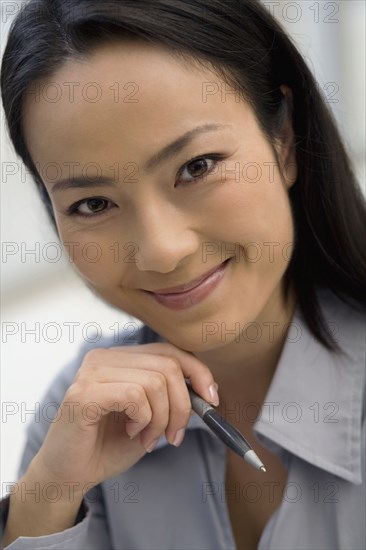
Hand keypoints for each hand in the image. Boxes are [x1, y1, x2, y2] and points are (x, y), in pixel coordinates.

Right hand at [26, 342, 218, 500]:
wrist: (70, 475)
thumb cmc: (108, 445)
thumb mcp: (150, 417)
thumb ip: (170, 397)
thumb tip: (206, 390)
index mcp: (120, 358)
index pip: (168, 351)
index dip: (197, 372)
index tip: (212, 399)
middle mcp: (104, 357)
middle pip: (168, 366)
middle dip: (182, 406)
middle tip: (174, 436)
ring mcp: (92, 371)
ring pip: (155, 382)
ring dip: (161, 419)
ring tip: (147, 438)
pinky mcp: (84, 392)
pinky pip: (135, 396)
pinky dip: (143, 420)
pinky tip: (131, 433)